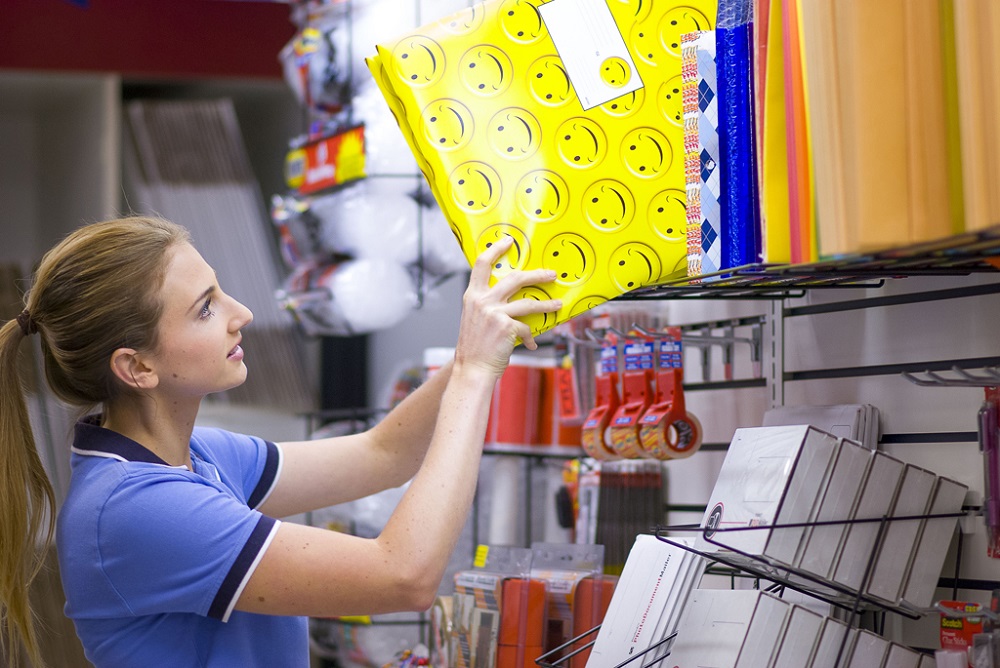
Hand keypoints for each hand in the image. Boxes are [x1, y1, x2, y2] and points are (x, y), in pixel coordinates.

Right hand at [453, 236, 561, 378]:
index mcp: (472, 296)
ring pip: (528, 302)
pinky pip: (526, 327)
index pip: (482, 264)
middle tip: (550, 274)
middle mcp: (482, 301)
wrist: (471, 369)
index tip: (509, 241)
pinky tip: (532, 344)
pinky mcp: (506, 327)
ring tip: (558, 304)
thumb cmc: (475, 346)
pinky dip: (531, 337)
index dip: (496, 249)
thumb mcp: (475, 318)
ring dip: (546, 303)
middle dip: (537, 275)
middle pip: (515, 278)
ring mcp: (494, 313)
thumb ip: (488, 304)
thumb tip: (512, 296)